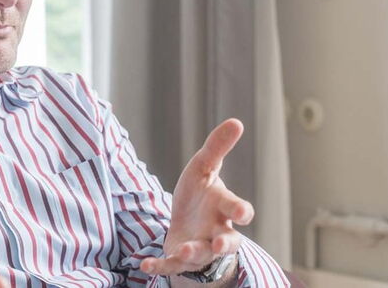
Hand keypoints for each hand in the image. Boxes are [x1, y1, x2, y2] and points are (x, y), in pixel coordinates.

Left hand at [140, 119, 253, 277]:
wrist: (188, 223)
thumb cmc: (201, 194)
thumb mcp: (204, 167)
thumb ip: (217, 147)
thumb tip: (236, 121)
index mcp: (223, 207)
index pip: (237, 209)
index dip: (241, 210)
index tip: (243, 212)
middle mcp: (216, 232)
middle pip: (226, 241)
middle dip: (223, 244)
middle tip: (219, 245)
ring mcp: (198, 248)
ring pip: (200, 255)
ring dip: (191, 253)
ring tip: (181, 251)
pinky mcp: (178, 259)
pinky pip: (170, 266)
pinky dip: (159, 266)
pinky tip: (144, 264)